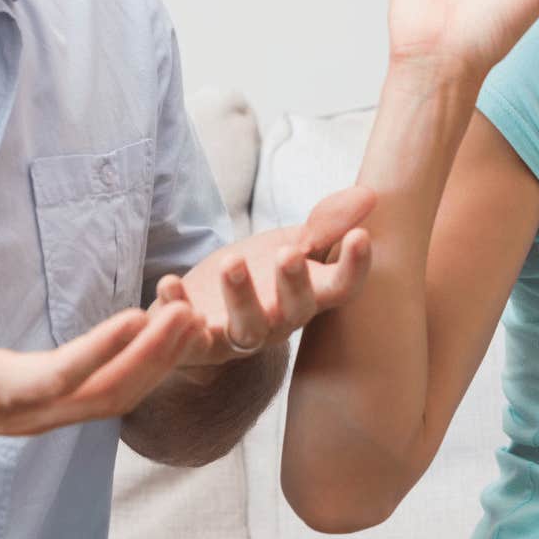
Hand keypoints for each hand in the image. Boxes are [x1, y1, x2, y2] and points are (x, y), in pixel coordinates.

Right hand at [0, 270, 207, 438]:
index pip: (55, 376)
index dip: (98, 350)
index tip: (137, 316)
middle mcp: (27, 414)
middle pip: (103, 394)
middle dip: (151, 356)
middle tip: (188, 312)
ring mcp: (44, 418)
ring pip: (116, 399)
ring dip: (159, 363)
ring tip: (193, 319)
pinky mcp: (55, 410)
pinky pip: (111, 396)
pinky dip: (146, 368)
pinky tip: (170, 336)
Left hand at [157, 185, 375, 368]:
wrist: (204, 311)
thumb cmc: (256, 276)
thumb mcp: (290, 244)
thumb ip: (324, 225)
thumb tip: (369, 194)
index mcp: (307, 297)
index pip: (341, 288)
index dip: (354, 267)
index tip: (361, 236)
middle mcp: (278, 323)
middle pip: (295, 312)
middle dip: (294, 284)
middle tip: (290, 253)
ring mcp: (237, 337)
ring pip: (245, 329)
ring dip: (239, 297)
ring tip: (231, 263)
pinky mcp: (195, 344)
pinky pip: (186, 336)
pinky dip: (176, 308)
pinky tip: (168, 282)